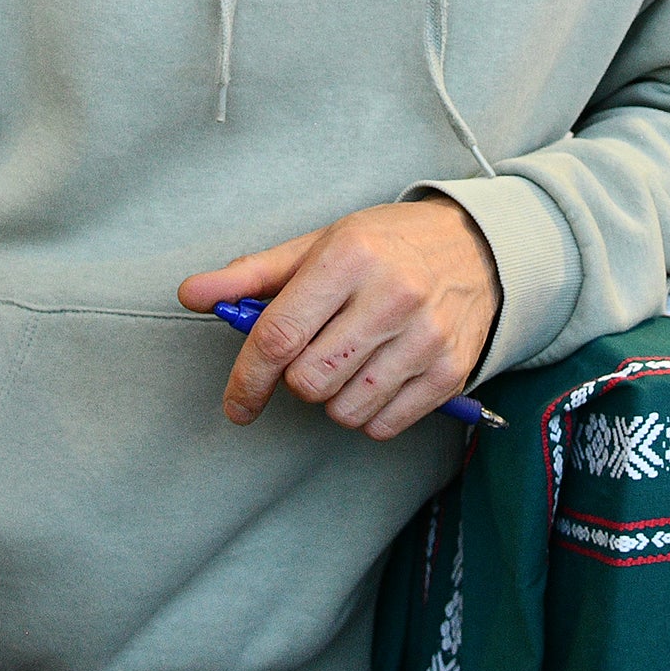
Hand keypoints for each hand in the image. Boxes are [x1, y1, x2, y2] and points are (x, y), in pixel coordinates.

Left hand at [182, 197, 498, 438]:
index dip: (247, 378)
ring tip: (351, 361)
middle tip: (314, 354)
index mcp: (349, 256)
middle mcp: (392, 295)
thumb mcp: (319, 245)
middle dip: (297, 379)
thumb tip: (191, 295)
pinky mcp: (451, 373)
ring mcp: (426, 337)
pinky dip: (369, 414)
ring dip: (333, 398)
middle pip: (308, 380)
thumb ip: (251, 276)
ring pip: (344, 409)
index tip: (238, 402)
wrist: (478, 248)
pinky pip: (383, 425)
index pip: (278, 335)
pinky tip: (379, 377)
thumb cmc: (386, 246)